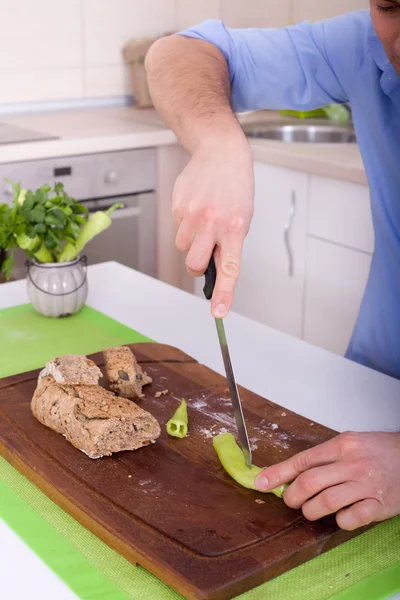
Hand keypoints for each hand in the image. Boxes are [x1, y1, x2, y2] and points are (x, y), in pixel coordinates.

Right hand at [173, 140, 253, 317]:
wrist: (221, 152)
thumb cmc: (236, 187)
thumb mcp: (243, 217)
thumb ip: (229, 244)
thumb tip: (216, 270)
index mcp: (235, 228)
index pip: (230, 269)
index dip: (224, 294)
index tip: (219, 313)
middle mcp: (213, 223)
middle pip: (194, 265)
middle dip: (197, 266)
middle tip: (204, 255)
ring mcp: (193, 215)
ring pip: (182, 247)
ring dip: (190, 242)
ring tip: (203, 221)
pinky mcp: (178, 206)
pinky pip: (177, 228)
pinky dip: (184, 224)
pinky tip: (195, 208)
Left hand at [255, 431, 399, 529]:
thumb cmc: (378, 451)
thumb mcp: (350, 443)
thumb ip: (325, 457)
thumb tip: (294, 472)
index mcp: (342, 446)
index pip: (302, 460)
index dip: (278, 473)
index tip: (261, 482)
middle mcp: (352, 464)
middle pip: (309, 482)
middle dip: (293, 496)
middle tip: (291, 500)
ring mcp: (366, 485)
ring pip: (326, 502)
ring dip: (311, 511)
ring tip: (310, 511)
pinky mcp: (379, 505)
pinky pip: (351, 518)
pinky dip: (340, 521)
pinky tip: (340, 517)